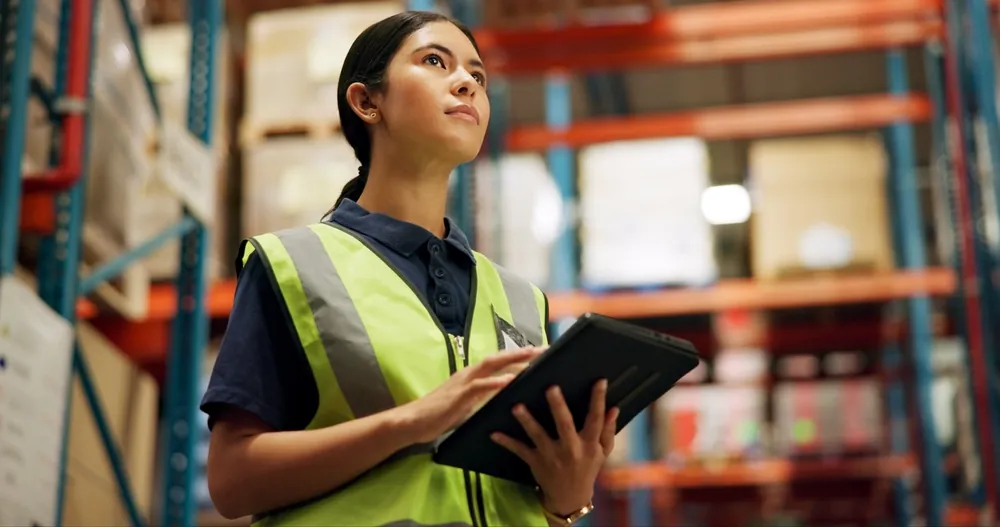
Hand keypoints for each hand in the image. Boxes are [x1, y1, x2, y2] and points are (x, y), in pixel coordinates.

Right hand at [400, 347, 544, 443]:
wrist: (413, 422)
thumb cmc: (440, 414)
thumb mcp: (467, 404)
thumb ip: (484, 397)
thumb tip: (504, 396)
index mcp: (472, 375)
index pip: (500, 361)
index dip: (520, 356)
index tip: (541, 353)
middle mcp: (470, 373)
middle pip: (500, 358)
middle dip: (524, 353)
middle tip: (547, 349)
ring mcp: (463, 382)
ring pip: (492, 366)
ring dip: (513, 360)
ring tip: (533, 356)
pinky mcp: (458, 395)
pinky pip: (479, 386)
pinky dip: (495, 382)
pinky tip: (509, 381)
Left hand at [491, 379, 618, 515]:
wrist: (569, 497)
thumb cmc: (586, 468)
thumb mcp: (602, 452)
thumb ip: (608, 430)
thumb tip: (614, 408)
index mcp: (589, 444)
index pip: (596, 419)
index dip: (598, 400)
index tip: (599, 381)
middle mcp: (570, 449)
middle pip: (564, 424)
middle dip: (557, 406)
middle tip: (551, 388)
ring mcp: (551, 456)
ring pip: (538, 435)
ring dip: (527, 420)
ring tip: (517, 406)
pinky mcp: (535, 461)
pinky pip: (519, 450)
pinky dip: (506, 442)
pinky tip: (494, 433)